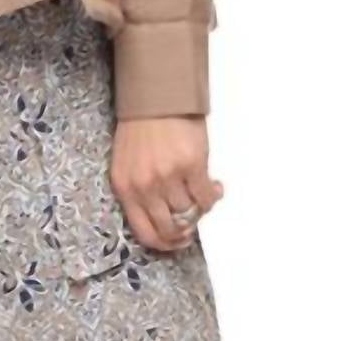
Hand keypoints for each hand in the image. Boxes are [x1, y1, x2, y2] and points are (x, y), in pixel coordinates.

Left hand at [110, 116, 223, 252]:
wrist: (156, 96)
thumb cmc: (141, 128)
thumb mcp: (127, 163)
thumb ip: (139, 191)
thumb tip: (166, 217)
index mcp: (125, 188)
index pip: (144, 232)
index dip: (164, 244)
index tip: (176, 242)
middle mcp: (145, 187)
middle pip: (169, 228)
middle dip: (184, 232)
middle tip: (193, 226)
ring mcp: (169, 177)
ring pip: (190, 213)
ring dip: (200, 210)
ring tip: (204, 197)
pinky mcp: (192, 165)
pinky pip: (205, 197)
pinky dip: (213, 196)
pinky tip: (214, 187)